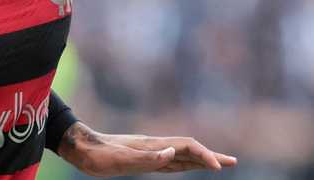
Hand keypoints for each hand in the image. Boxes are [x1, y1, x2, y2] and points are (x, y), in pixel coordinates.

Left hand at [58, 122, 236, 176]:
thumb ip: (147, 158)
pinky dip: (185, 163)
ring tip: (217, 164)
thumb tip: (172, 153)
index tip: (218, 167)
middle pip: (189, 149)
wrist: (81, 148)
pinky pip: (170, 161)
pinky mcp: (142, 158)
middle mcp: (154, 146)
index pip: (187, 147)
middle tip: (232, 162)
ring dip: (200, 159)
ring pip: (181, 155)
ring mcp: (149, 151)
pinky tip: (188, 166)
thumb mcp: (121, 159)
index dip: (205, 155)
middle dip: (211, 156)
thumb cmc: (98, 155)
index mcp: (153, 145)